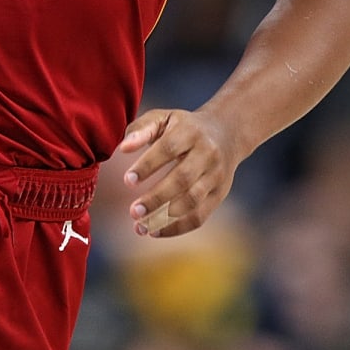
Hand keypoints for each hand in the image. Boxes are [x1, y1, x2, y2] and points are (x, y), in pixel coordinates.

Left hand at [117, 108, 238, 237]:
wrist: (227, 132)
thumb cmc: (183, 127)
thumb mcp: (164, 118)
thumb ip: (141, 130)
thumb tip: (122, 149)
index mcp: (190, 131)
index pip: (168, 148)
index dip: (148, 165)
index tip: (127, 180)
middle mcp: (207, 153)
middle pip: (182, 179)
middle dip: (156, 198)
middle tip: (134, 211)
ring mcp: (216, 175)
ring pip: (192, 201)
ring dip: (165, 218)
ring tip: (141, 227)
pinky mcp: (220, 193)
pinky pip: (200, 216)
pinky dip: (177, 228)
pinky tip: (156, 231)